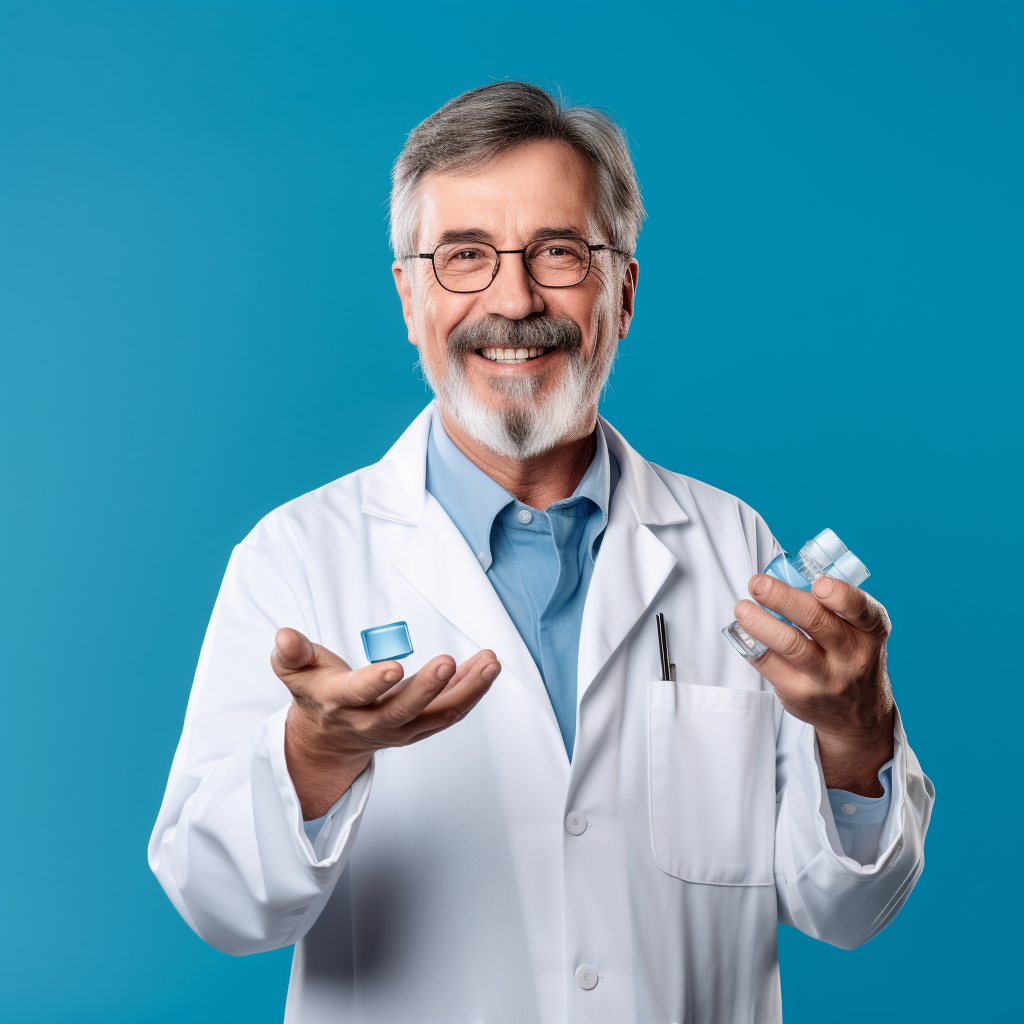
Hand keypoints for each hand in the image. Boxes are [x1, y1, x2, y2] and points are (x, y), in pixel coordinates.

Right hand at [272, 628, 500, 817]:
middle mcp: (371, 723)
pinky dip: (471, 692)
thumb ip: (291, 653)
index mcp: (339, 704)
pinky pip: (451, 714)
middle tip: (447, 662)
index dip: (374, 683)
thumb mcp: (294, 672)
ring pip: (438, 716)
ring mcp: (399, 730)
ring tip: (490, 662)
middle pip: (404, 711)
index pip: (358, 695)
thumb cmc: (316, 692)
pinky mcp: (420, 728)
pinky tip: (487, 668)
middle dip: (428, 688)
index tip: (394, 667)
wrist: (327, 738)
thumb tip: (284, 635)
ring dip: (467, 690)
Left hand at [734, 575, 894, 795]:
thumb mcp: (859, 631)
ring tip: (742, 608)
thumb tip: (780, 574)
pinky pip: (770, 664)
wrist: (858, 715)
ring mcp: (827, 677)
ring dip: (760, 623)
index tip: (819, 584)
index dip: (841, 596)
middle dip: (782, 598)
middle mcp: (853, 654)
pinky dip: (752, 644)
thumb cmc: (851, 656)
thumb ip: (832, 606)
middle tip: (758, 584)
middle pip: (816, 622)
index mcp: (870, 629)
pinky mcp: (800, 694)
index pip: (862, 610)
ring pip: (790, 645)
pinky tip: (743, 630)